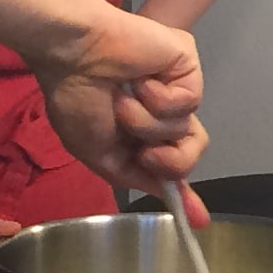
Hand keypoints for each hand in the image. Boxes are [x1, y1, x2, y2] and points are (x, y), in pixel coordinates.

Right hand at [44, 4, 206, 193]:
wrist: (75, 54)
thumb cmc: (75, 97)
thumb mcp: (101, 154)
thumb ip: (138, 177)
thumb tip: (173, 202)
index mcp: (140, 130)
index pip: (171, 163)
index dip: (183, 192)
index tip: (198, 219)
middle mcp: (162, 110)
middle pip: (189, 153)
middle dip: (166, 160)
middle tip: (142, 148)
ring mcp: (176, 87)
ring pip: (185, 131)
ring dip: (146, 123)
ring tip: (122, 98)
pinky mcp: (188, 67)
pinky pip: (187, 103)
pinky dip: (156, 99)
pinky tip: (137, 80)